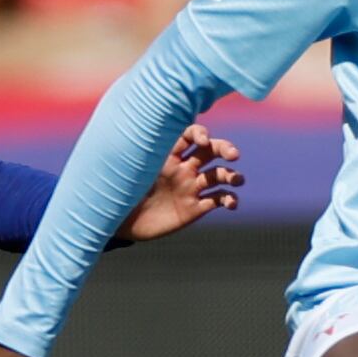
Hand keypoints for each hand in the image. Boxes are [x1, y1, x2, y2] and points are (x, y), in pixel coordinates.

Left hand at [120, 123, 243, 240]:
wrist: (120, 223)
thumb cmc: (119, 193)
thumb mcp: (126, 171)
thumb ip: (135, 156)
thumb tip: (132, 135)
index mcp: (167, 155)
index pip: (190, 135)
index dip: (200, 133)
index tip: (202, 140)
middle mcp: (182, 168)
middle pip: (211, 151)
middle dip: (225, 149)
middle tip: (234, 155)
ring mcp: (190, 188)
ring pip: (218, 175)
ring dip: (232, 175)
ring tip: (238, 180)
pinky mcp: (194, 208)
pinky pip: (217, 200)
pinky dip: (229, 200)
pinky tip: (232, 204)